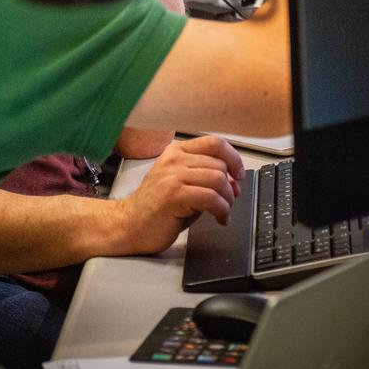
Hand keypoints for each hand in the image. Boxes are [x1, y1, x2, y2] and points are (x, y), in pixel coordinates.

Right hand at [112, 135, 244, 256]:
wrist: (129, 225)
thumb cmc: (155, 208)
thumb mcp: (182, 185)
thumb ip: (205, 178)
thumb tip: (233, 182)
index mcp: (176, 152)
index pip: (214, 143)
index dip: (233, 158)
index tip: (238, 174)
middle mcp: (174, 159)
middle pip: (219, 164)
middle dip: (231, 186)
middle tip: (230, 200)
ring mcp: (173, 176)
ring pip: (218, 179)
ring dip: (227, 199)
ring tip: (223, 211)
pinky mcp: (175, 195)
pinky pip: (211, 197)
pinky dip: (222, 209)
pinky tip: (220, 218)